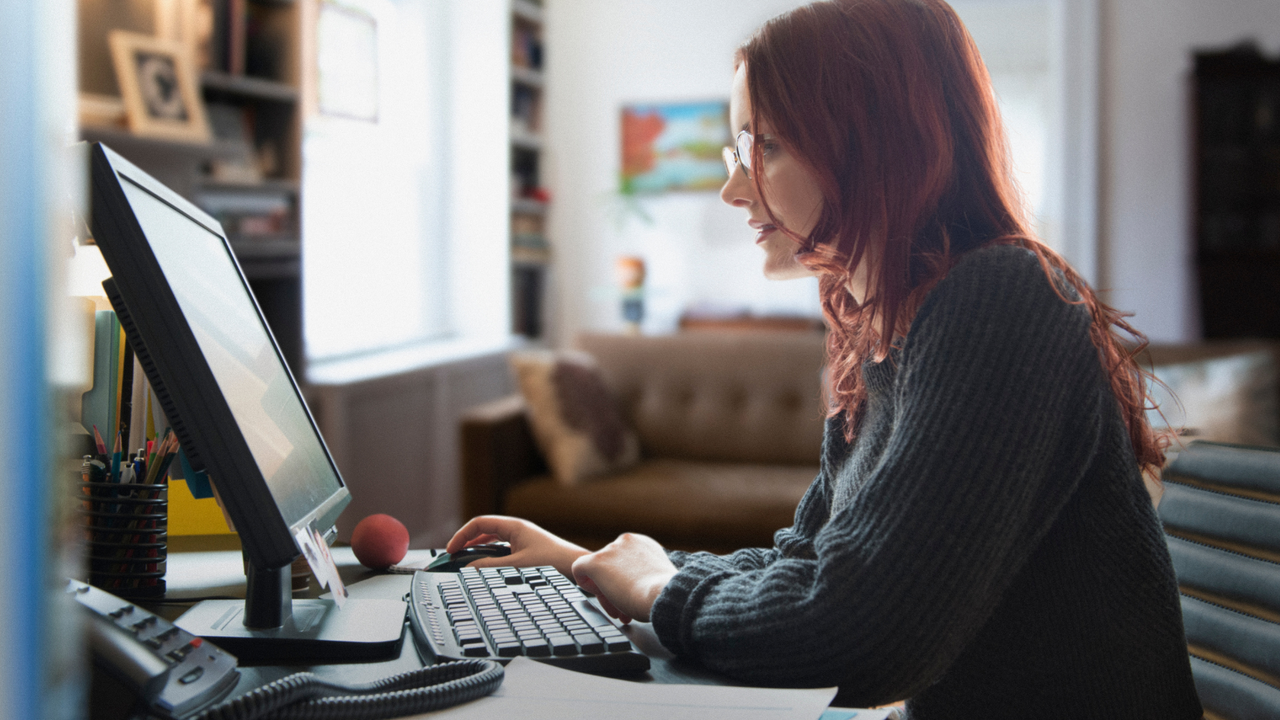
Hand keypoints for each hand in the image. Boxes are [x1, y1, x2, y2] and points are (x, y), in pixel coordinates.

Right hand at [446, 515, 588, 576]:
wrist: (578, 568)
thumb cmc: (553, 562)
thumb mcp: (516, 566)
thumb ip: (490, 567)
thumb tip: (467, 568)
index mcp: (514, 526)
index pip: (479, 523)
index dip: (462, 535)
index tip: (451, 550)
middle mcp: (517, 530)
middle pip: (484, 531)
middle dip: (467, 543)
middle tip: (454, 558)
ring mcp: (523, 540)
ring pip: (493, 542)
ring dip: (478, 551)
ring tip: (465, 564)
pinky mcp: (528, 551)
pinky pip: (502, 550)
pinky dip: (490, 558)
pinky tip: (486, 569)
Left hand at [571, 533, 676, 623]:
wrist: (663, 593)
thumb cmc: (665, 592)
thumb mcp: (660, 576)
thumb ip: (648, 573)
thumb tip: (641, 583)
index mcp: (643, 543)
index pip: (624, 558)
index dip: (625, 577)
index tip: (631, 591)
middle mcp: (626, 541)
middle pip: (610, 563)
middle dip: (614, 584)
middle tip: (622, 603)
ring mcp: (610, 550)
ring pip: (597, 569)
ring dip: (603, 587)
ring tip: (615, 605)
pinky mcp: (596, 561)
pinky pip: (579, 568)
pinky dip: (583, 581)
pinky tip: (595, 592)